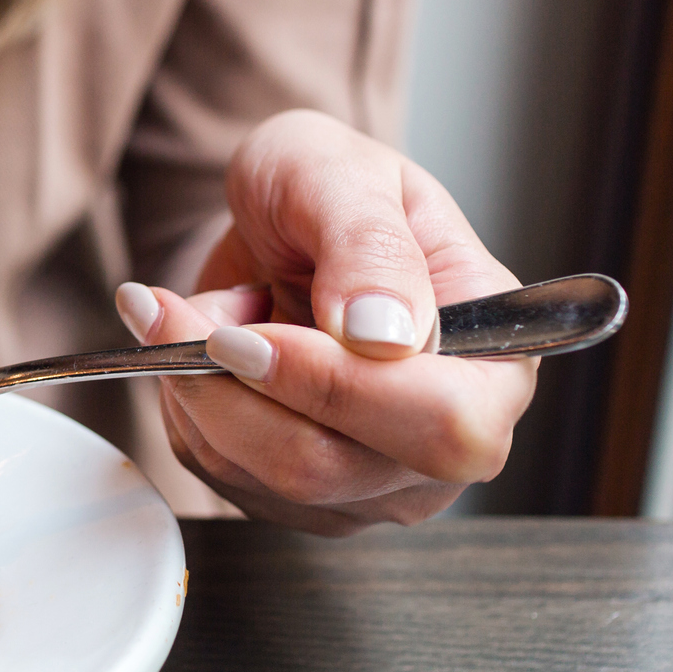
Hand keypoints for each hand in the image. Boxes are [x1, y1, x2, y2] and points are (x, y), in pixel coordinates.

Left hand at [114, 110, 535, 534]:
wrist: (277, 218)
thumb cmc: (329, 189)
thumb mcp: (344, 176)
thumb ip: (370, 247)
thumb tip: (384, 335)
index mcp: (495, 364)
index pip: (441, 423)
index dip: (335, 386)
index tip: (249, 332)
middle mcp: (442, 444)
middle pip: (329, 466)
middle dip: (234, 386)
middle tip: (177, 311)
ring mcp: (368, 482)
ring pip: (258, 474)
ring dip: (197, 384)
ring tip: (199, 310)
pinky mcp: (294, 495)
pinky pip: (217, 469)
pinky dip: (185, 402)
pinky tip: (202, 348)